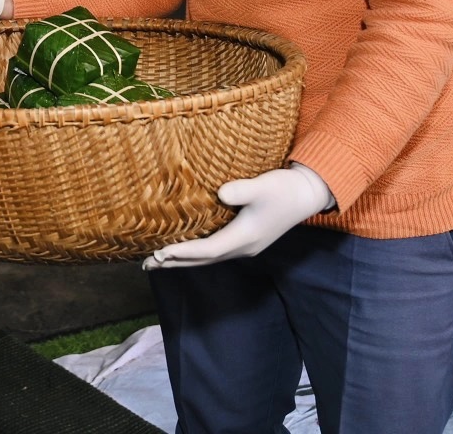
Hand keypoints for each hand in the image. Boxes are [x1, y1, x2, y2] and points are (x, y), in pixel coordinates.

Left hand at [142, 162, 334, 268]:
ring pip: (208, 258)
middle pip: (203, 260)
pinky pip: (214, 252)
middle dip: (175, 263)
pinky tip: (183, 250)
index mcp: (245, 238)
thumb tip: (221, 193)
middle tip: (146, 265)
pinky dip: (195, 253)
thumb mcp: (263, 186)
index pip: (207, 249)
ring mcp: (245, 246)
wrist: (306, 194)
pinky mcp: (246, 240)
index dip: (183, 252)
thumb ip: (242, 190)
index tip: (160, 252)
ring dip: (183, 260)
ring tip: (157, 261)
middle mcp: (243, 247)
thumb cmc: (284, 188)